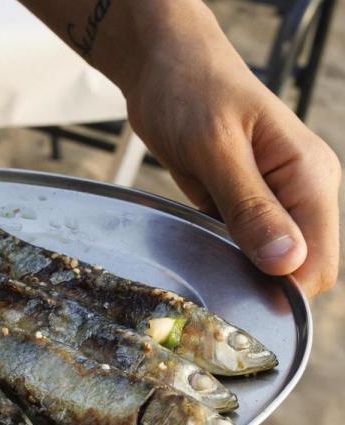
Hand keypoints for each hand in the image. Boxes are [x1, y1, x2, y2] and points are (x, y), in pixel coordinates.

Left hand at [122, 7, 339, 295]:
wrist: (164, 67)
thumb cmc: (191, 94)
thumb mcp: (216, 149)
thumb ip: (250, 206)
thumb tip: (286, 261)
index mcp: (309, 176)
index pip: (319, 260)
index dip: (284, 289)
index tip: (239, 298)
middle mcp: (300, 191)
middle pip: (298, 267)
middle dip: (260, 284)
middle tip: (210, 284)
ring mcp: (274, 198)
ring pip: (269, 260)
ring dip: (239, 271)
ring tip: (201, 265)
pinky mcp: (244, 201)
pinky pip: (242, 245)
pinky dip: (223, 254)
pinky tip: (198, 250)